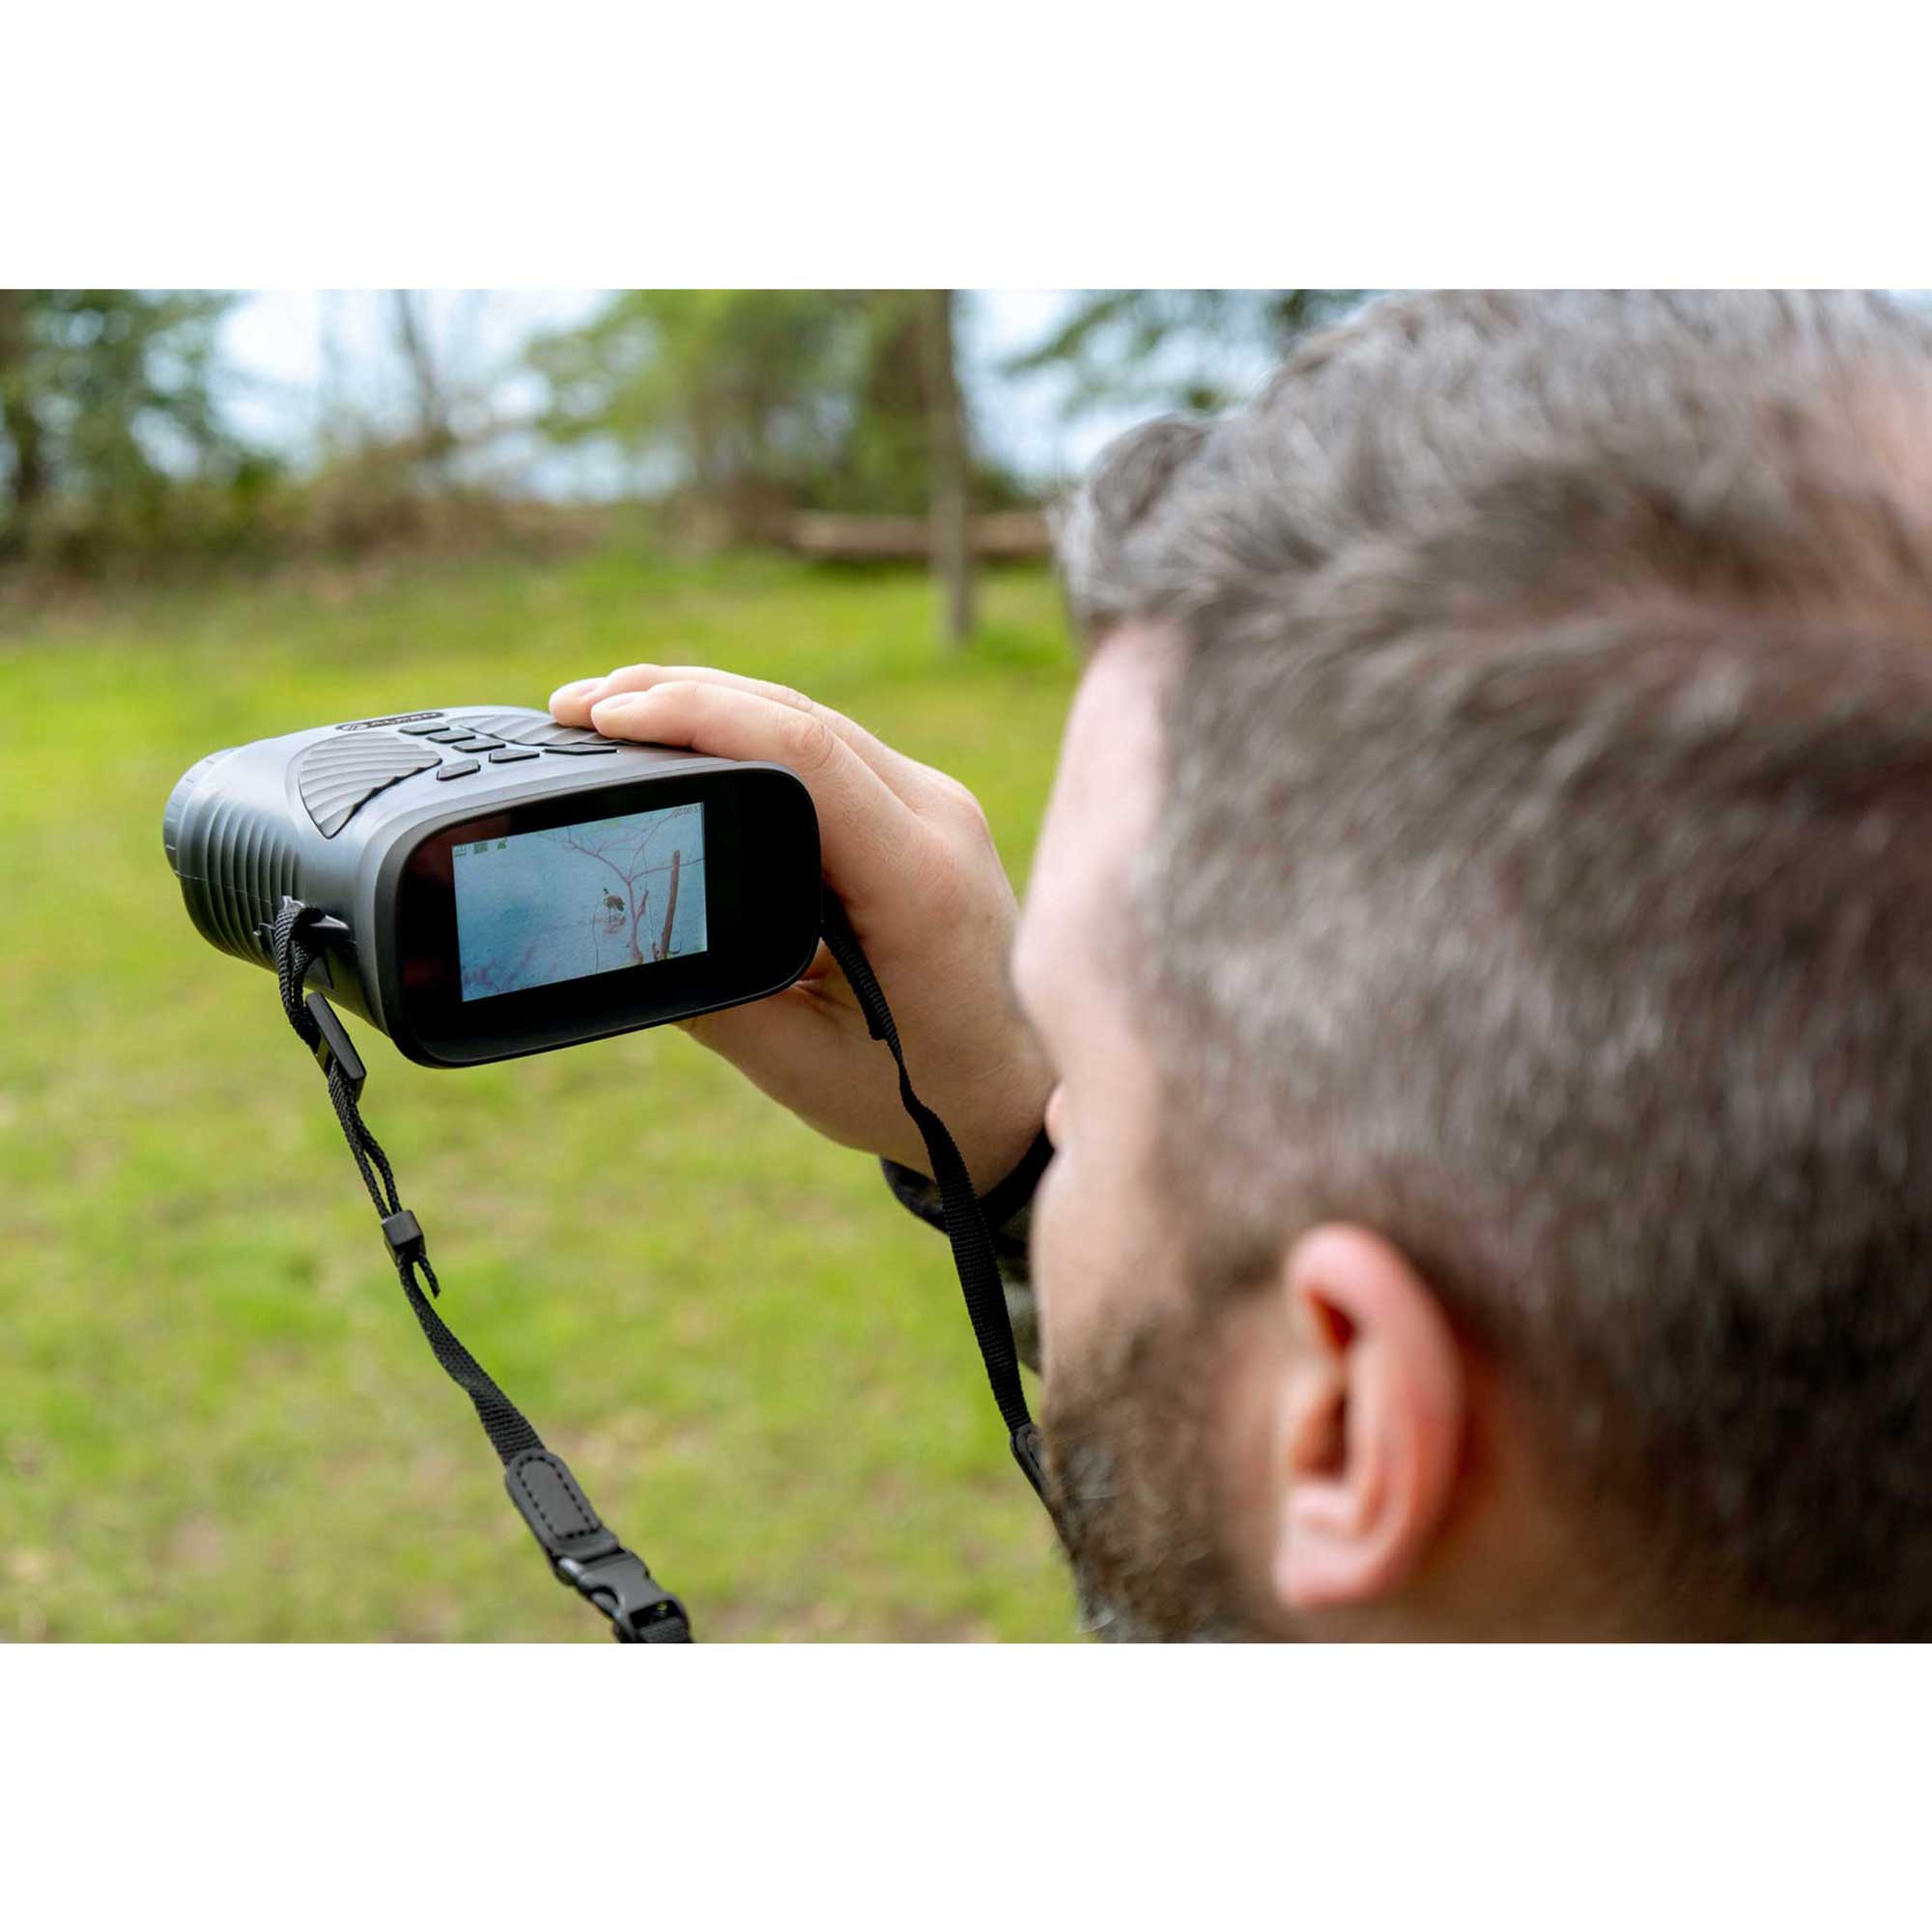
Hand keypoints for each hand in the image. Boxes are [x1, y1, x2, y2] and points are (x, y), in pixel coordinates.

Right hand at [549, 665, 1053, 1189]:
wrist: (1018, 1092)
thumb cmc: (921, 1090)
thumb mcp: (797, 1062)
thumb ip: (708, 997)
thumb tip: (619, 934)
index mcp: (918, 880)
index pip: (806, 755)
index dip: (700, 717)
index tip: (608, 718)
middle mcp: (940, 822)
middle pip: (802, 718)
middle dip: (683, 694)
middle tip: (579, 705)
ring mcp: (938, 809)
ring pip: (816, 722)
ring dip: (715, 703)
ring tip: (613, 708)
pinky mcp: (923, 814)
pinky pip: (833, 750)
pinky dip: (755, 732)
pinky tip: (691, 735)